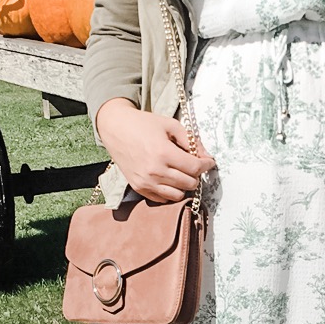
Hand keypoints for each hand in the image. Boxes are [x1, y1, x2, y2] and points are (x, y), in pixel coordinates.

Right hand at [95, 96, 214, 202]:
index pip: (195, 168)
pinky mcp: (138, 188)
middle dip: (196, 174)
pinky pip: (163, 199)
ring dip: (184, 185)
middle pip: (189, 183)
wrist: (115, 129)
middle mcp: (155, 171)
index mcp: (164, 153)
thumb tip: (207, 156)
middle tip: (193, 164)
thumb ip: (191, 141)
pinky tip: (169, 179)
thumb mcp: (170, 125)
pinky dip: (170, 192)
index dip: (206, 165)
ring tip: (181, 173)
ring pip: (178, 195)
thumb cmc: (143, 124)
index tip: (209, 161)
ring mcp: (145, 182)